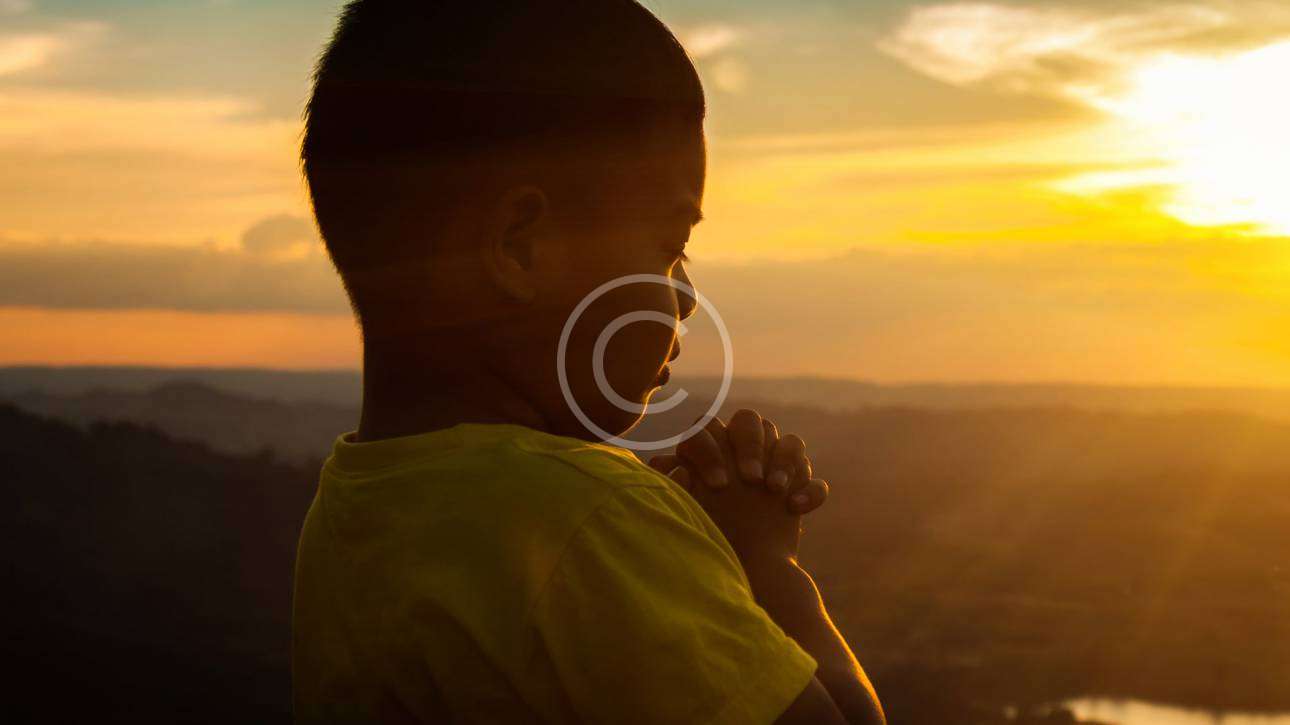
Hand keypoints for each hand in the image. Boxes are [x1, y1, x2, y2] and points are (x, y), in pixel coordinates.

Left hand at [648, 410, 829, 564]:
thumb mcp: (685, 510)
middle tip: (750, 479)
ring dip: (784, 461)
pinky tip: (795, 508)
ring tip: (773, 490)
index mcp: (710, 447)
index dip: (713, 450)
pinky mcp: (799, 488)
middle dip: (750, 445)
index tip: (718, 485)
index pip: (708, 426)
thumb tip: (665, 464)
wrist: (735, 568)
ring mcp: (774, 465)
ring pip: (789, 441)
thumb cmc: (703, 534)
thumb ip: (675, 485)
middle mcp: (742, 449)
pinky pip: (815, 479)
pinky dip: (810, 491)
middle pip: (749, 420)